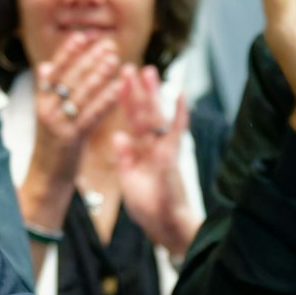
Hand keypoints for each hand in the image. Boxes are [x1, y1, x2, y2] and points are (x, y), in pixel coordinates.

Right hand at [28, 34, 123, 182]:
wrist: (47, 176)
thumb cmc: (52, 143)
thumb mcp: (46, 115)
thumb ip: (48, 90)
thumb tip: (46, 65)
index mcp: (41, 99)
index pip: (55, 69)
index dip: (69, 51)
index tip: (84, 36)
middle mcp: (47, 108)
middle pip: (70, 77)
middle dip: (90, 58)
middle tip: (109, 44)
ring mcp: (58, 123)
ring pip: (81, 93)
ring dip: (99, 74)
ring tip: (115, 59)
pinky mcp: (71, 138)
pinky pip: (92, 114)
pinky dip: (106, 99)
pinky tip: (120, 88)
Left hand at [110, 65, 198, 258]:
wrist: (167, 229)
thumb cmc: (151, 209)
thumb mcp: (129, 181)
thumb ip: (124, 158)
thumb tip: (116, 136)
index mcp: (140, 152)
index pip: (130, 121)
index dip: (123, 101)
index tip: (115, 81)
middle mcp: (153, 147)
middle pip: (143, 113)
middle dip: (136, 90)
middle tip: (129, 65)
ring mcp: (164, 151)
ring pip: (157, 117)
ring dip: (153, 94)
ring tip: (149, 71)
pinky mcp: (173, 158)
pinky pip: (176, 133)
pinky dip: (179, 114)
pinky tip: (180, 94)